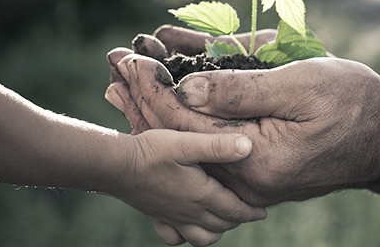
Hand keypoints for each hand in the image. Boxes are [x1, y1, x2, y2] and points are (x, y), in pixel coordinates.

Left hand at [106, 52, 379, 205]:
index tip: (128, 60)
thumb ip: (242, 91)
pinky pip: (211, 142)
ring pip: (192, 140)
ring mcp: (249, 176)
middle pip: (181, 137)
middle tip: (114, 68)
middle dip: (146, 99)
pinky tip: (168, 98)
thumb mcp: (301, 86)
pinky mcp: (255, 167)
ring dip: (160, 108)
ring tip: (126, 83)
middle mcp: (245, 176)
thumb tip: (187, 88)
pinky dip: (189, 117)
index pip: (188, 125)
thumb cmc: (353, 105)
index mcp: (256, 160)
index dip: (154, 89)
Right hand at [107, 129, 265, 246]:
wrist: (117, 165)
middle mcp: (189, 211)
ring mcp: (172, 217)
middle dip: (238, 220)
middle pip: (222, 224)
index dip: (251, 211)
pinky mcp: (156, 217)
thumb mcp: (188, 143)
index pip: (235, 210)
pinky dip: (186, 236)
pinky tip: (188, 224)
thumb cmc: (153, 151)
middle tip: (247, 211)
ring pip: (202, 237)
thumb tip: (248, 146)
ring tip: (222, 220)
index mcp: (202, 195)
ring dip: (216, 231)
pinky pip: (175, 238)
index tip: (263, 211)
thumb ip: (218, 146)